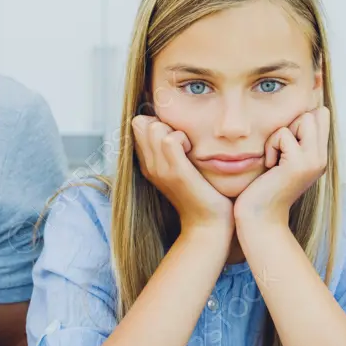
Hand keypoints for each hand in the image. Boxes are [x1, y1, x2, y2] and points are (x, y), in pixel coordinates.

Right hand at [132, 115, 233, 233]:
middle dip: (163, 123)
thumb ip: (173, 148)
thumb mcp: (182, 167)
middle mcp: (149, 165)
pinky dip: (183, 138)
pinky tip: (193, 152)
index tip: (175, 137)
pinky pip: (170, 140)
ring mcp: (160, 169)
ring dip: (174, 130)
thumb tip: (176, 125)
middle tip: (182, 141)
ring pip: (154, 127)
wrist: (208, 223)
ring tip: (188, 147)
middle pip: (141, 122)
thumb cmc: (202, 193)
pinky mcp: (177, 173)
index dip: (156, 122)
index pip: (138, 124)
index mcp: (148, 163)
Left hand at [234, 106, 329, 227]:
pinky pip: (284, 134)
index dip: (301, 120)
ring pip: (304, 119)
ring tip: (275, 159)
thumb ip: (292, 139)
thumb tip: (297, 113)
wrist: (260, 218)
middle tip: (280, 151)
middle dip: (291, 125)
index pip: (322, 115)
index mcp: (319, 156)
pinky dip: (271, 147)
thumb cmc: (264, 188)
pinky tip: (269, 166)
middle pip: (315, 114)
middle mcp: (321, 158)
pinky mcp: (299, 164)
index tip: (285, 143)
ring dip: (280, 136)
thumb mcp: (282, 159)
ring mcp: (313, 161)